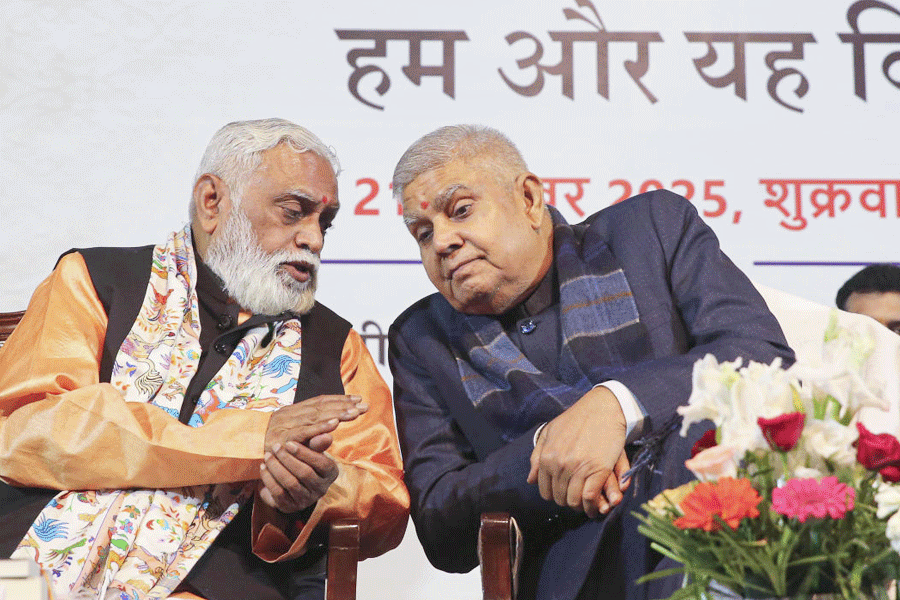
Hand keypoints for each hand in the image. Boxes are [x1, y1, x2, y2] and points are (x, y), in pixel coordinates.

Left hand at [258, 439, 338, 512]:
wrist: (292, 479)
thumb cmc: (304, 460)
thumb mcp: (311, 449)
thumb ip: (317, 442)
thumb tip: (327, 436)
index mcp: (331, 473)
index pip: (321, 463)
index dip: (304, 453)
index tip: (288, 443)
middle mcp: (321, 489)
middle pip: (305, 473)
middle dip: (287, 458)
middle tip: (275, 447)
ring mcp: (306, 500)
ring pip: (291, 483)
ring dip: (276, 468)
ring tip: (267, 456)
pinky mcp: (290, 506)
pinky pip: (278, 493)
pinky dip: (269, 479)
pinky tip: (263, 468)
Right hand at [264, 394, 366, 453]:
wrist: (241, 452)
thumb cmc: (270, 447)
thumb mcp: (294, 441)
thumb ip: (313, 438)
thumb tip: (331, 436)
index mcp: (292, 412)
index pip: (320, 402)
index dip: (339, 399)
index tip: (357, 399)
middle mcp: (289, 414)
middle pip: (321, 407)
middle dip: (343, 405)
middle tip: (363, 405)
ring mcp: (285, 425)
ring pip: (315, 416)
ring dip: (336, 413)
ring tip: (354, 412)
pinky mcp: (282, 438)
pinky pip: (303, 431)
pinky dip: (319, 427)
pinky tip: (334, 424)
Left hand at [527, 386, 627, 517]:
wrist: (603, 409)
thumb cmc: (575, 419)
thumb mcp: (549, 432)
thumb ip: (537, 457)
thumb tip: (530, 480)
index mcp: (547, 457)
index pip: (545, 491)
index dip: (555, 495)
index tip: (564, 493)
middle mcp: (560, 465)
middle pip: (560, 498)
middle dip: (567, 501)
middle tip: (576, 497)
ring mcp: (578, 468)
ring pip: (574, 501)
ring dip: (580, 506)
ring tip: (585, 504)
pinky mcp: (598, 470)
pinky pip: (590, 497)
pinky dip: (592, 506)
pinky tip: (594, 506)